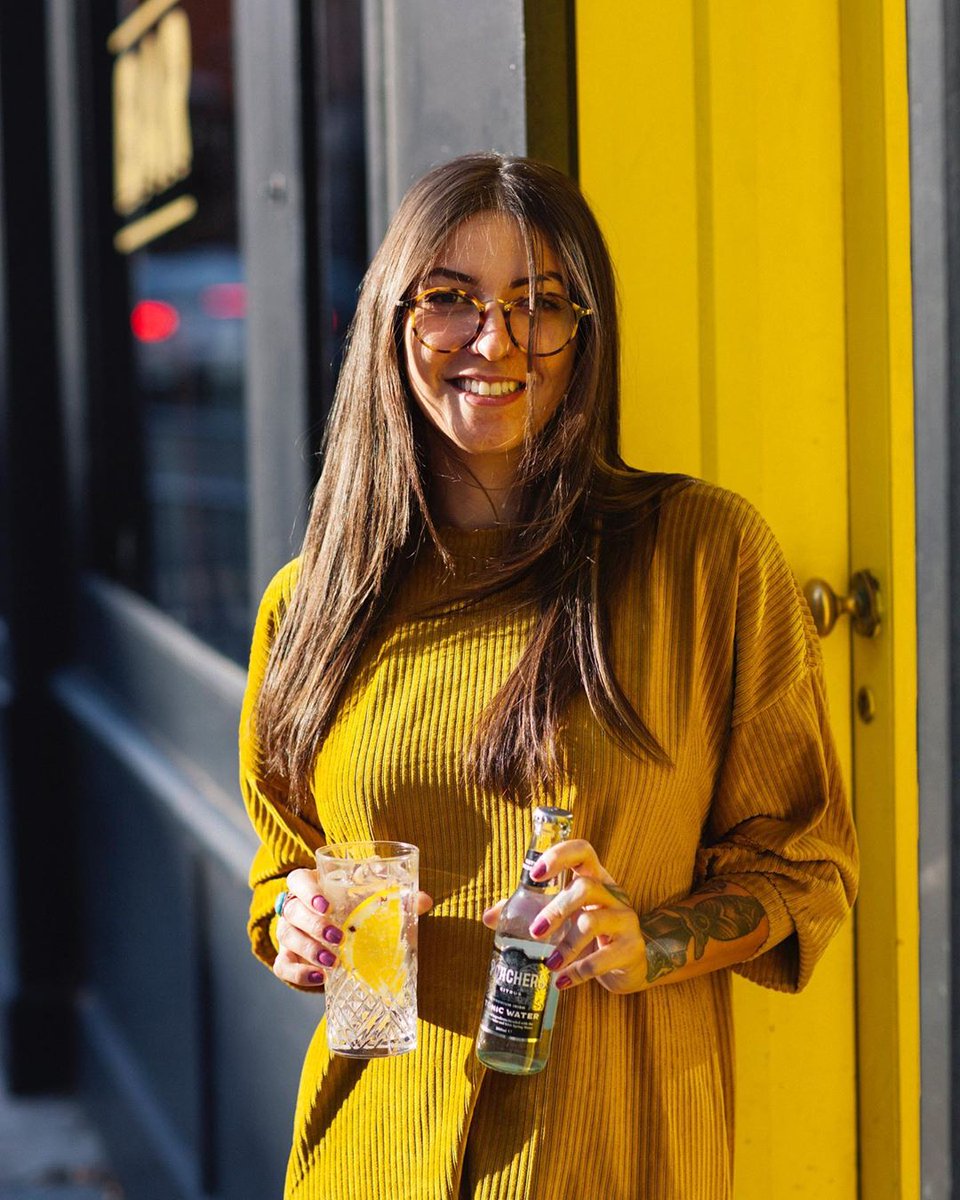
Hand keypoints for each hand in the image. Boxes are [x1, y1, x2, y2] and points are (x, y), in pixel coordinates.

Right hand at [274, 867, 433, 988]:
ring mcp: (288, 933)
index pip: (297, 880)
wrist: (339, 935)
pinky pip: (283, 966)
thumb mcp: (371, 900)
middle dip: (313, 925)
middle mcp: (295, 906)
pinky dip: (298, 974)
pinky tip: (320, 978)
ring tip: (333, 962)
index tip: (327, 905)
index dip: (308, 891)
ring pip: (286, 937)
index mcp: (312, 885)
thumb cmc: (355, 908)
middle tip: (338, 938)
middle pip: (292, 910)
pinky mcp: (287, 957)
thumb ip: (396, 897)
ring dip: (309, 950)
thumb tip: (424, 900)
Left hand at [482, 839, 645, 994]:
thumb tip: (487, 917)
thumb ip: (528, 912)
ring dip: (566, 946)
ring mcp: (625, 920)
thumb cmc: (590, 932)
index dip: (560, 855)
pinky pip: (604, 957)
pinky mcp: (631, 949)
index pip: (583, 851)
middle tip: (535, 932)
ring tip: (548, 964)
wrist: (630, 964)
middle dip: (557, 909)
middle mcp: (612, 894)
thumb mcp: (564, 916)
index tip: (535, 873)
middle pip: (586, 888)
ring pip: (594, 922)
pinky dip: (579, 971)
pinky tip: (562, 981)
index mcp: (594, 878)